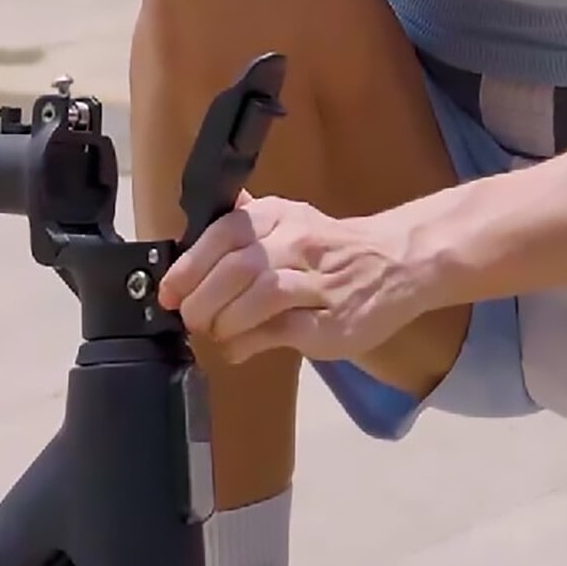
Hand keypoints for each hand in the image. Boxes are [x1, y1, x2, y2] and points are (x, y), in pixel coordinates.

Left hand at [158, 192, 430, 365]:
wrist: (396, 262)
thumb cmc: (331, 247)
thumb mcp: (288, 219)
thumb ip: (244, 224)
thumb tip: (193, 230)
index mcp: (278, 216)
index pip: (222, 234)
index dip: (189, 266)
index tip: (170, 292)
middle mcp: (296, 243)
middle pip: (236, 268)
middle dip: (202, 300)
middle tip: (190, 318)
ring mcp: (317, 282)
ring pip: (260, 296)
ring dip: (226, 321)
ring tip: (216, 333)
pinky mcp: (332, 320)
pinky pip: (283, 330)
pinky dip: (252, 342)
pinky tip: (239, 348)